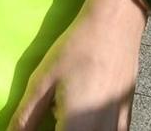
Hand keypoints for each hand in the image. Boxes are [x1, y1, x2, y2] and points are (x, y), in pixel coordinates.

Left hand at [6, 0, 146, 130]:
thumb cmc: (76, 50)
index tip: (31, 126)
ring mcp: (116, 128)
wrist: (115, 28)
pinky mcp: (124, 120)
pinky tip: (79, 112)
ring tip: (60, 111)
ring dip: (71, 127)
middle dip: (56, 128)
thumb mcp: (43, 81)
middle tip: (48, 112)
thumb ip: (26, 116)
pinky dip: (90, 127)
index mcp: (77, 125)